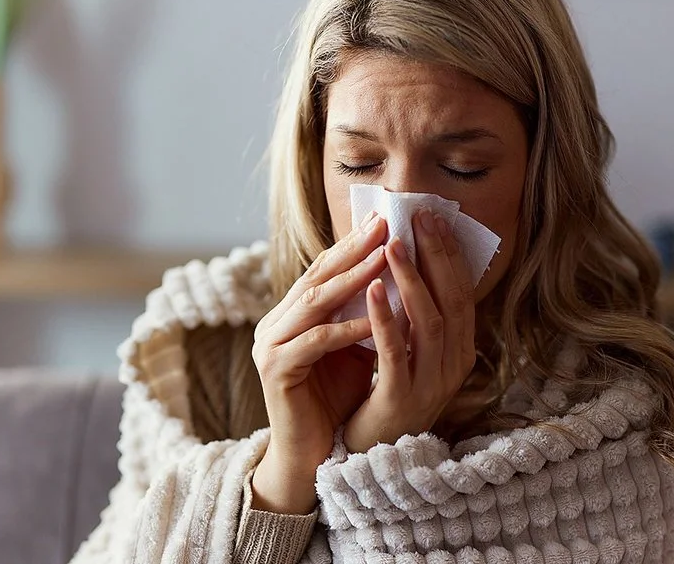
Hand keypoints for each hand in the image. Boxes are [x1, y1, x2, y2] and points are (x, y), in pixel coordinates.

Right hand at [251, 211, 386, 512]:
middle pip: (318, 277)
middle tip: (385, 223)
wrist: (312, 454)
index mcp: (291, 314)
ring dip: (353, 278)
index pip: (324, 270)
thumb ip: (365, 313)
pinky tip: (377, 317)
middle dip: (354, 249)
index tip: (384, 219)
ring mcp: (271, 345)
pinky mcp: (276, 370)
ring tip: (385, 256)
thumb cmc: (338, 398)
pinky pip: (317, 341)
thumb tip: (402, 273)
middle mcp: (275, 323)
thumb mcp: (356, 346)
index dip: (353, 243)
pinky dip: (348, 327)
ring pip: (315, 302)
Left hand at [343, 210, 476, 452]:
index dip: (449, 255)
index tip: (432, 218)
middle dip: (436, 256)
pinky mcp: (402, 398)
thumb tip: (409, 258)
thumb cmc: (386, 395)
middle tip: (419, 217)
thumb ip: (416, 315)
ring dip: (410, 279)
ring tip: (393, 245)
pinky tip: (371, 290)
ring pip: (428, 321)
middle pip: (451, 301)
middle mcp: (454, 366)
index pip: (461, 294)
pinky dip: (385, 318)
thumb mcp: (411, 353)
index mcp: (460, 351)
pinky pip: (396, 351)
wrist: (369, 455)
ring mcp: (432, 383)